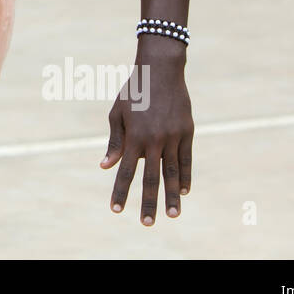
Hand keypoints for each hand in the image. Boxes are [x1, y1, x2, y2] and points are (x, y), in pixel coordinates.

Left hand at [102, 35, 192, 223]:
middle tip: (147, 223)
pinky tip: (183, 191)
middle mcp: (153, 139)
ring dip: (171, 196)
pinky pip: (186, 159)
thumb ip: (115, 141)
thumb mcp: (117, 113)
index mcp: (133, 136)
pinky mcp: (187, 132)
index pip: (125, 170)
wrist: (161, 70)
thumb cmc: (133, 91)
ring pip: (172, 172)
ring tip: (172, 215)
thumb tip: (106, 166)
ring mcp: (172, 136)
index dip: (120, 191)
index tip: (116, 209)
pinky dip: (185, 176)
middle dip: (148, 201)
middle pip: (151, 177)